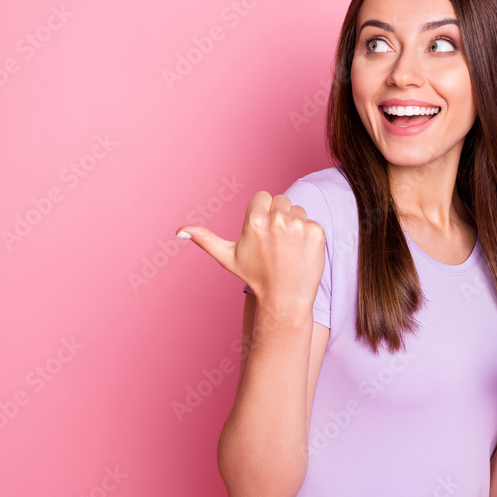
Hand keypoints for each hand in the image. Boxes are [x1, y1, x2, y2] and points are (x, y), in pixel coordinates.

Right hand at [175, 191, 325, 306]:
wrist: (285, 299)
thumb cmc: (255, 277)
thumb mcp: (227, 257)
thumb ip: (205, 239)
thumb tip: (179, 232)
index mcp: (254, 220)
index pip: (262, 197)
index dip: (262, 213)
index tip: (262, 233)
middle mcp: (277, 220)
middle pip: (280, 200)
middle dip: (278, 217)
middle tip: (276, 243)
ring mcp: (299, 226)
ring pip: (298, 210)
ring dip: (295, 225)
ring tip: (288, 249)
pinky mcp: (317, 232)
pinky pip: (312, 222)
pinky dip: (309, 235)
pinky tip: (301, 252)